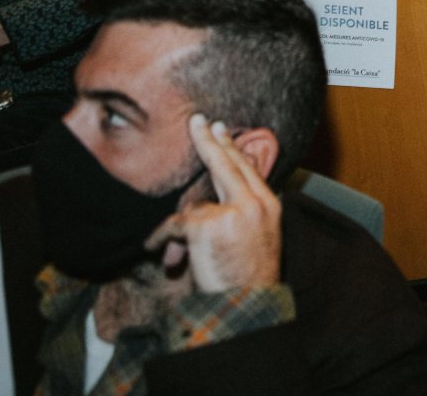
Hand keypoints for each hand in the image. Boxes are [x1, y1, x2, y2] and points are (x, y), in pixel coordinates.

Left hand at [144, 115, 280, 292]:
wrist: (247, 306)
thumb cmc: (247, 280)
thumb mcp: (254, 240)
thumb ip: (240, 216)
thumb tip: (210, 202)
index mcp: (269, 206)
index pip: (249, 169)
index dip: (233, 149)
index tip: (222, 130)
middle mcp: (255, 204)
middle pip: (228, 165)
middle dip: (211, 142)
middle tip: (198, 121)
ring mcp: (234, 212)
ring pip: (195, 205)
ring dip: (180, 229)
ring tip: (172, 250)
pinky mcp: (208, 226)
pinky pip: (175, 224)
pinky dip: (162, 238)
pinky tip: (157, 250)